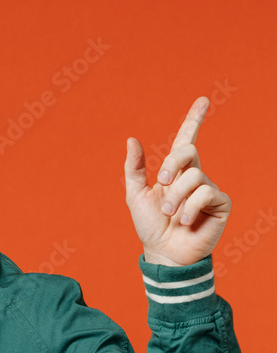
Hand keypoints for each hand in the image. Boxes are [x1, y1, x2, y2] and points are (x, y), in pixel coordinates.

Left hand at [123, 97, 231, 265]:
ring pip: (194, 176)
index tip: (202, 100)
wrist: (163, 252)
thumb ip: (134, 168)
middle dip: (170, 165)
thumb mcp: (135, 195)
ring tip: (171, 215)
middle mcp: (194, 176)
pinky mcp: (220, 203)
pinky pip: (206, 193)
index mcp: (174, 172)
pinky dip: (190, 207)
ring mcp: (208, 189)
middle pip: (187, 152)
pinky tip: (185, 221)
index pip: (186, 140)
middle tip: (160, 183)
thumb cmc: (150, 225)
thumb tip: (132, 139)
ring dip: (176, 196)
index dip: (194, 120)